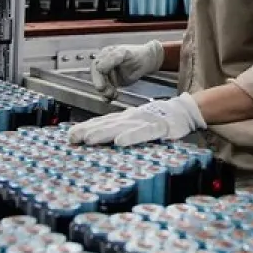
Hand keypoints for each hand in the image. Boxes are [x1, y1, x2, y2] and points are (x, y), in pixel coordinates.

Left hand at [68, 93, 204, 146]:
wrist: (183, 110)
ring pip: (120, 128)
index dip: (85, 127)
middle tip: (72, 138)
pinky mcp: (158, 128)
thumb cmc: (157, 120)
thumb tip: (97, 137)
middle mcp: (131, 118)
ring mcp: (144, 121)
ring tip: (88, 139)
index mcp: (125, 117)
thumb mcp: (135, 123)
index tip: (69, 135)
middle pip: (106, 124)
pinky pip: (143, 133)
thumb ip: (119, 129)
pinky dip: (131, 137)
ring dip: (103, 133)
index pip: (102, 122)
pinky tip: (120, 142)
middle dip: (88, 131)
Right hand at [89, 40, 164, 98]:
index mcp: (105, 55)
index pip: (96, 66)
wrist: (147, 62)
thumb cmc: (137, 54)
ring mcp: (109, 75)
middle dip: (101, 85)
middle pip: (97, 77)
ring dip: (105, 92)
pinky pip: (107, 90)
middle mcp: (104, 65)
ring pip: (101, 85)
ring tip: (113, 95)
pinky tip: (113, 97)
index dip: (97, 76)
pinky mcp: (113, 83)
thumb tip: (99, 67)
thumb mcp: (124, 53)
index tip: (101, 85)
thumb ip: (112, 58)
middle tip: (106, 91)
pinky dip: (109, 96)